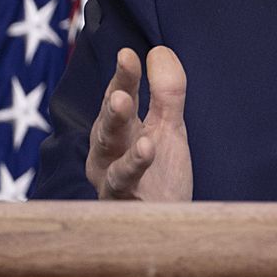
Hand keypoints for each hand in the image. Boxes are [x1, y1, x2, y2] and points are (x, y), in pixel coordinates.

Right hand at [85, 46, 192, 200]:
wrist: (167, 227)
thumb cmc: (161, 177)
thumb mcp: (169, 128)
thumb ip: (167, 92)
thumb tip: (159, 50)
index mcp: (119, 129)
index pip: (119, 95)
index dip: (124, 76)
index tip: (128, 55)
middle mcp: (107, 150)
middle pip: (109, 121)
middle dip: (114, 102)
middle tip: (120, 85)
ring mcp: (109, 176)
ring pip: (107, 149)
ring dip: (114, 124)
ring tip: (122, 102)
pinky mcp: (121, 201)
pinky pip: (122, 182)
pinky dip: (132, 165)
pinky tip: (147, 147)